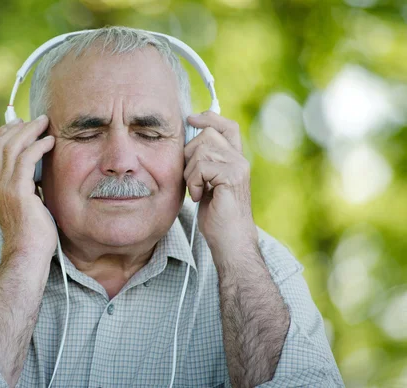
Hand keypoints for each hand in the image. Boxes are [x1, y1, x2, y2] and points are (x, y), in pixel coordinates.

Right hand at [0, 115, 56, 258]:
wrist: (27, 255)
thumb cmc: (33, 235)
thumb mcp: (27, 205)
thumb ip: (28, 188)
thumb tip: (39, 174)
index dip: (5, 134)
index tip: (21, 123)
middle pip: (1, 144)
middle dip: (19, 127)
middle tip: (38, 119)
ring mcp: (5, 188)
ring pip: (12, 148)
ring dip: (30, 131)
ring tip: (45, 123)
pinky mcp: (18, 191)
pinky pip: (26, 159)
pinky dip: (38, 146)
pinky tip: (50, 141)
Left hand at [184, 111, 256, 245]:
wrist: (230, 240)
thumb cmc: (216, 215)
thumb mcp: (207, 182)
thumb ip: (204, 162)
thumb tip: (187, 140)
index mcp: (235, 159)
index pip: (226, 125)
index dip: (209, 117)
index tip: (191, 119)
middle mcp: (240, 159)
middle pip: (207, 134)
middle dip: (189, 154)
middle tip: (193, 179)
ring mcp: (238, 167)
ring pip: (201, 150)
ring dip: (190, 172)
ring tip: (197, 190)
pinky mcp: (232, 177)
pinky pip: (201, 166)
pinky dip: (193, 183)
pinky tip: (199, 197)